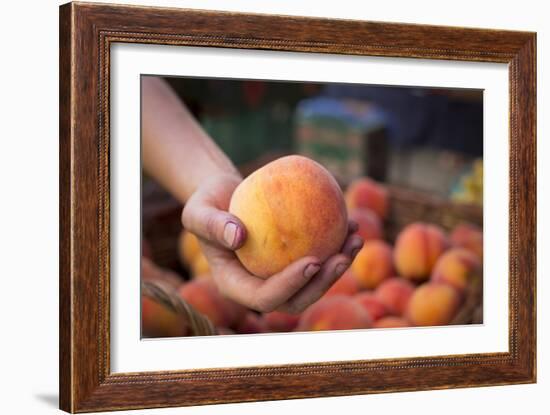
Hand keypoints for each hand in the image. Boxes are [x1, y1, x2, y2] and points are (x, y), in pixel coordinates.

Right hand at [181, 173, 363, 313]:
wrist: (224, 195)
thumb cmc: (207, 201)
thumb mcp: (198, 210)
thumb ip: (212, 224)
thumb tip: (238, 236)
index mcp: (236, 285)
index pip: (264, 298)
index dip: (290, 287)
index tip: (312, 261)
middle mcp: (259, 286)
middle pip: (296, 300)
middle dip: (323, 284)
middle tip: (342, 257)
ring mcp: (278, 275)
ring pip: (314, 282)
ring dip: (339, 266)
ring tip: (356, 238)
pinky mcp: (293, 258)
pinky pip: (319, 256)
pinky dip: (337, 243)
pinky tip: (352, 222)